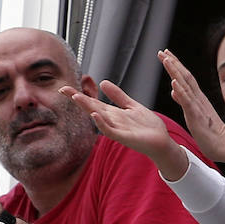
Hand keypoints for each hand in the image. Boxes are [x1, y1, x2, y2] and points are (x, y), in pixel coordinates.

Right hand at [61, 81, 189, 179]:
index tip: (65, 88)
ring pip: (98, 117)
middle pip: (91, 107)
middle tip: (63, 90)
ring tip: (76, 97)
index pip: (93, 101)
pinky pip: (110, 130)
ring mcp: (116, 129)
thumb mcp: (131, 105)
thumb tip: (103, 82)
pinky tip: (95, 115)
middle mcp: (112, 120)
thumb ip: (118, 95)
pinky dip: (101, 123)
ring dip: (87, 107)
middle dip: (78, 99)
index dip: (79, 94)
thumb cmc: (148, 126)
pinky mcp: (124, 137)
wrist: (161, 141)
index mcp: (113, 113)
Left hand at [159, 49, 224, 163]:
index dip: (176, 65)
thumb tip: (173, 90)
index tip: (166, 55)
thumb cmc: (210, 133)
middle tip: (162, 51)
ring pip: (185, 85)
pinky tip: (174, 82)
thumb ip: (183, 100)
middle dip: (173, 63)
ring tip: (166, 59)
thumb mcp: (193, 114)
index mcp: (197, 98)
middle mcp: (198, 99)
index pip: (185, 78)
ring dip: (175, 71)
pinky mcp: (196, 116)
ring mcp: (197, 106)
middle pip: (185, 76)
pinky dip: (181, 90)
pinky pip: (188, 102)